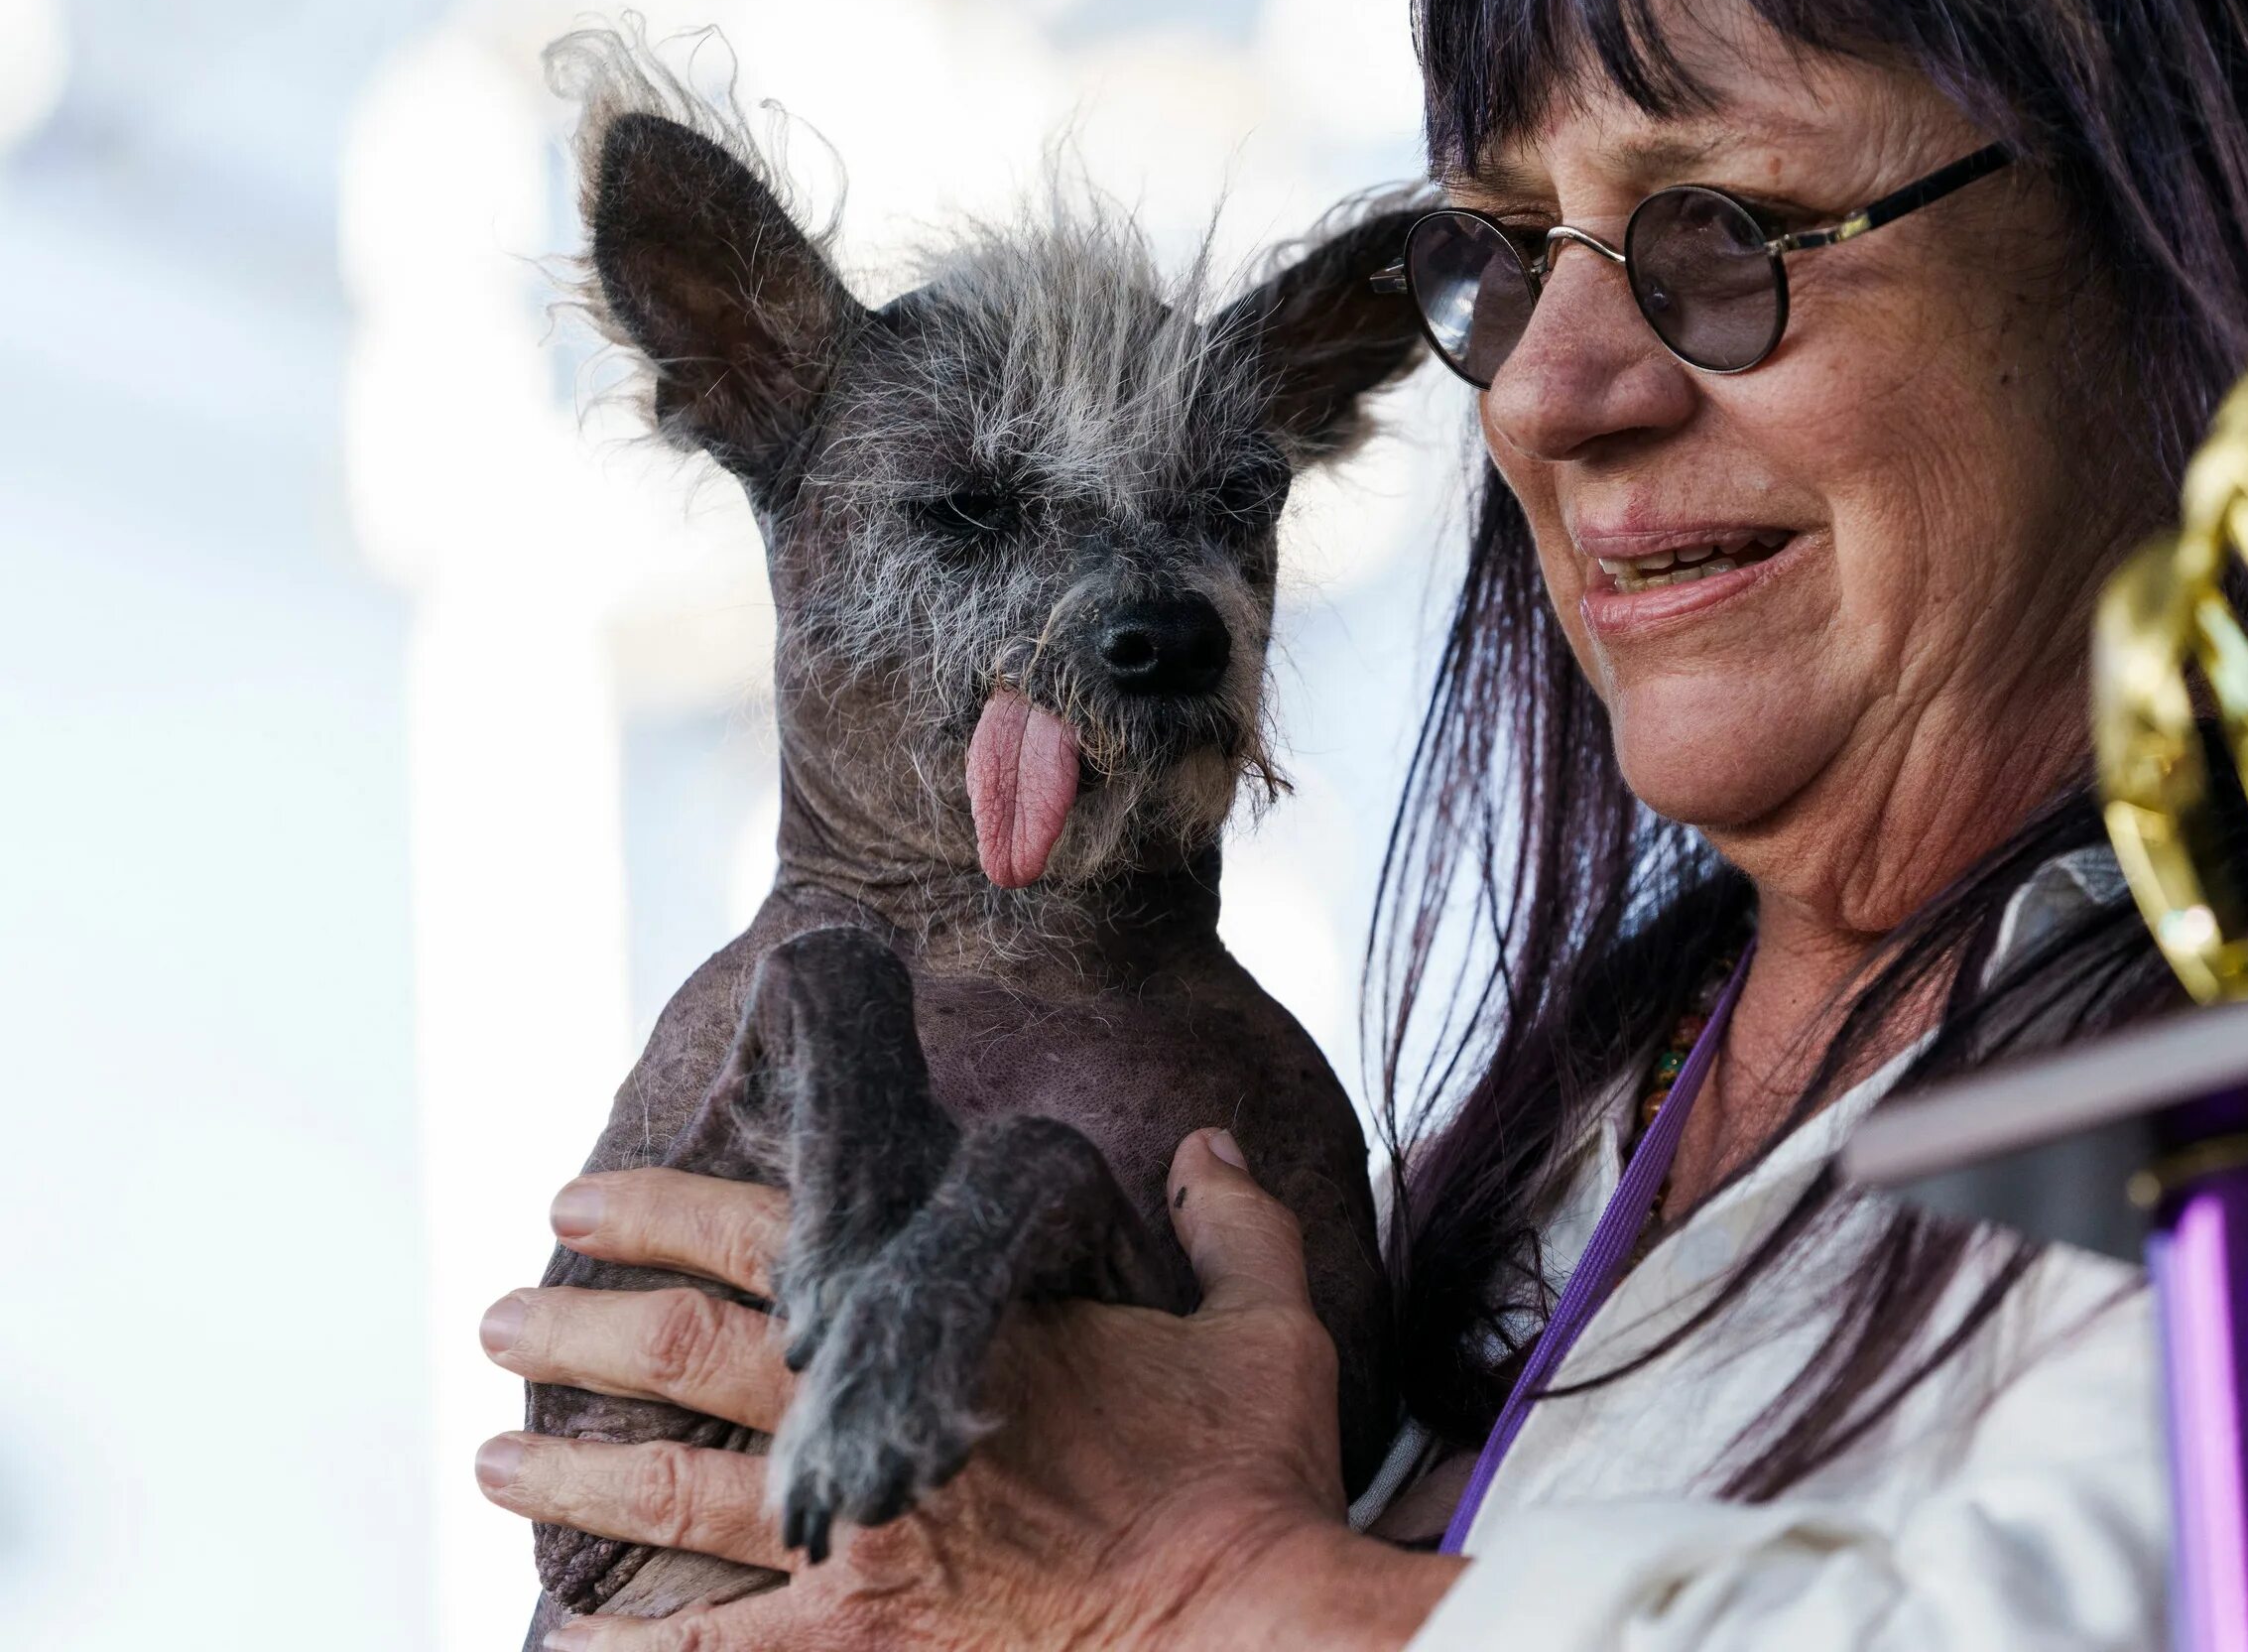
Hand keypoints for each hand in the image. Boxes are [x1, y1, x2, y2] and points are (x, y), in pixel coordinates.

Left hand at [475, 1130, 1459, 1650]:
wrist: (1242, 1619)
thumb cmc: (1246, 1478)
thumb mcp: (1264, 1324)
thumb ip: (1228, 1221)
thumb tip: (1206, 1144)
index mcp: (946, 1327)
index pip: (764, 1240)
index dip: (658, 1211)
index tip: (575, 1198)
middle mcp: (869, 1423)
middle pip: (676, 1355)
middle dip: (572, 1329)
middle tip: (498, 1315)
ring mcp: (849, 1545)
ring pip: (663, 1495)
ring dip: (562, 1471)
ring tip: (487, 1459)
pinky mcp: (856, 1647)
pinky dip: (620, 1644)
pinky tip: (559, 1634)